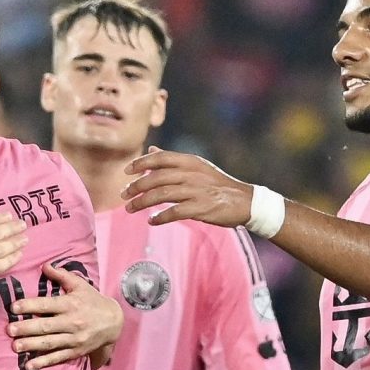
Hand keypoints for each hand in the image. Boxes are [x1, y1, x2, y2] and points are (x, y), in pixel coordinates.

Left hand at [8, 263, 121, 369]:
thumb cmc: (92, 301)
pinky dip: (43, 363)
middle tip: (9, 329)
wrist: (114, 323)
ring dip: (31, 345)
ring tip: (15, 346)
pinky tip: (29, 366)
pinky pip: (57, 358)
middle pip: (46, 326)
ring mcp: (74, 339)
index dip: (30, 306)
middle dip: (26, 328)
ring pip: (49, 343)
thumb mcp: (80, 285)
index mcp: (70, 304)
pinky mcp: (75, 352)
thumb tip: (44, 265)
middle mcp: (72, 322)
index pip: (47, 305)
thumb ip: (61, 275)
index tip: (14, 307)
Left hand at [122, 146, 253, 226]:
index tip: (126, 171)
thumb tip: (152, 149)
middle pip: (156, 178)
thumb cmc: (217, 184)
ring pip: (161, 194)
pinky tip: (151, 220)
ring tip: (130, 208)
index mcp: (190, 161)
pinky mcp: (201, 208)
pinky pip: (174, 212)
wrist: (245, 201)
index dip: (140, 163)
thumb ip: (173, 159)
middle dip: (136, 186)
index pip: (160, 158)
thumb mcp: (197, 166)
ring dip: (142, 202)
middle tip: (124, 195)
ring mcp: (196, 191)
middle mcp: (191, 174)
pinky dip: (160, 217)